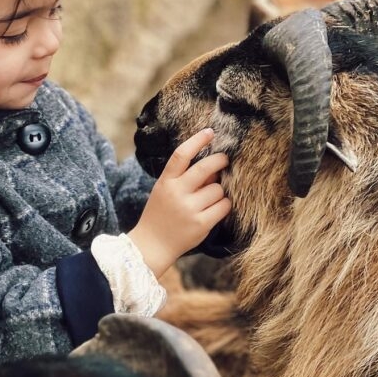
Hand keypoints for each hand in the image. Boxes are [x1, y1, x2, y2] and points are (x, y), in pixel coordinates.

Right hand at [129, 127, 230, 278]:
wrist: (152, 245)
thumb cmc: (160, 215)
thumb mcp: (164, 191)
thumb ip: (184, 178)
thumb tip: (214, 166)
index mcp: (166, 182)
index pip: (181, 154)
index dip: (197, 140)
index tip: (210, 132)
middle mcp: (177, 193)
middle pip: (205, 168)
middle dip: (220, 161)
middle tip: (224, 160)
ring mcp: (189, 209)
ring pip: (217, 189)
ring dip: (218, 191)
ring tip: (210, 198)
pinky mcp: (201, 224)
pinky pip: (223, 206)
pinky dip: (223, 205)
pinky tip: (216, 208)